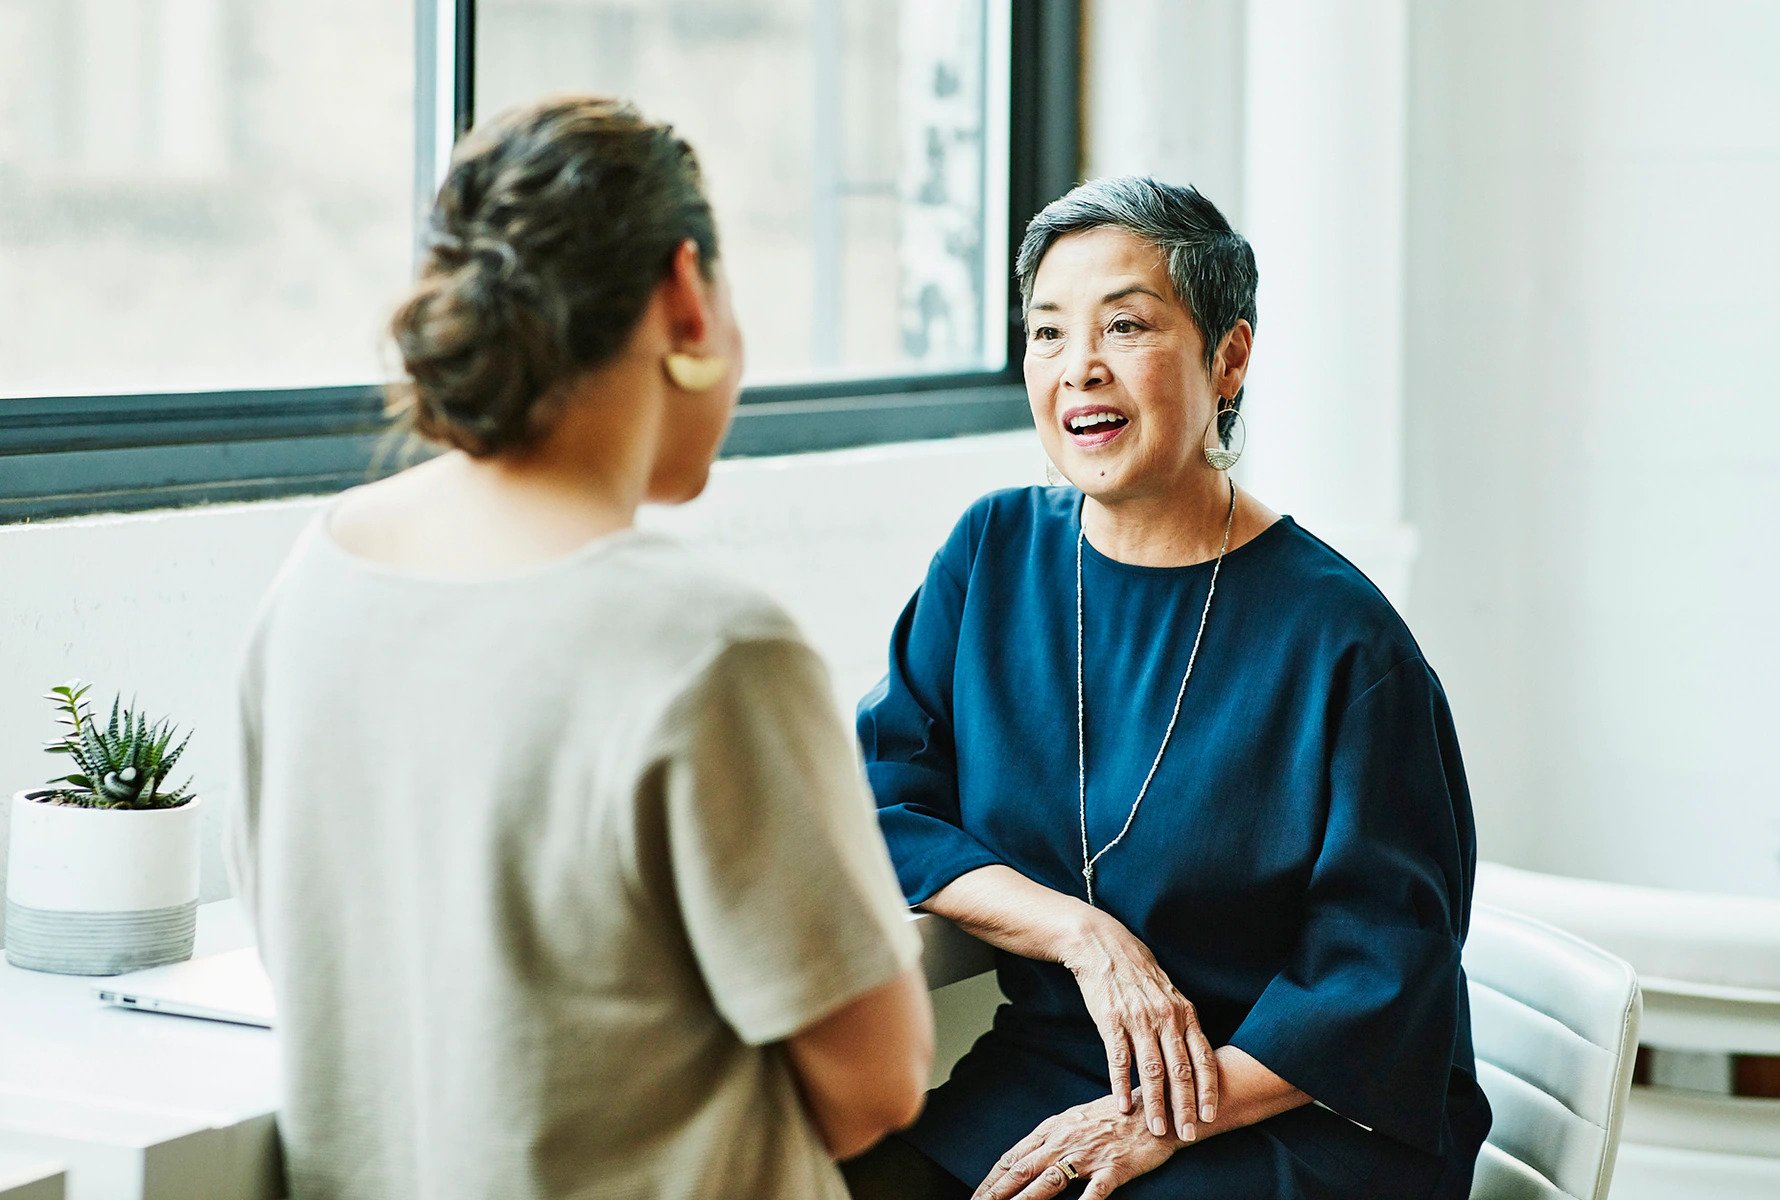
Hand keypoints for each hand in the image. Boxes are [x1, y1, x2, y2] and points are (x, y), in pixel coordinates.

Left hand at [972, 1095, 1179, 1199]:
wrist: (1157, 1108)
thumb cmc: (1115, 1116)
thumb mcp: (1075, 1120)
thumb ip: (1050, 1139)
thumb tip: (1023, 1157)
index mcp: (1054, 1129)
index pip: (1015, 1157)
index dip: (993, 1178)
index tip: (977, 1194)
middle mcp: (1066, 1141)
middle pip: (1023, 1170)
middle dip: (997, 1192)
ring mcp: (1089, 1155)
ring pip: (1050, 1181)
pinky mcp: (1115, 1167)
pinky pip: (1095, 1191)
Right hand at [1062, 914, 1218, 1140]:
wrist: (1105, 948)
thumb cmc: (1141, 977)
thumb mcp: (1171, 997)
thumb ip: (1183, 1027)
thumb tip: (1196, 1062)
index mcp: (1185, 1014)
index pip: (1203, 1058)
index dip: (1207, 1090)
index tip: (1209, 1116)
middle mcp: (1166, 1018)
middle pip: (1180, 1070)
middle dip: (1185, 1106)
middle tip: (1187, 1134)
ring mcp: (1138, 1019)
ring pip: (1151, 1070)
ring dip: (1155, 1104)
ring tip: (1157, 1128)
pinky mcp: (1111, 1021)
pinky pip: (1119, 1059)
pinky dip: (1121, 1085)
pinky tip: (1123, 1106)